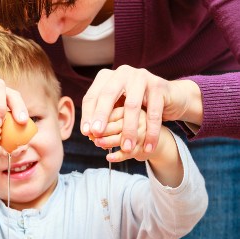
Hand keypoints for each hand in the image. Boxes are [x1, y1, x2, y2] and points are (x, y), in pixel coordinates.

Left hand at [80, 65, 201, 152]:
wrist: (170, 97)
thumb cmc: (136, 105)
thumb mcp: (117, 107)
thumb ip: (103, 116)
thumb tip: (88, 132)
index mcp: (107, 77)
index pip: (92, 96)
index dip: (88, 115)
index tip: (86, 133)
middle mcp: (123, 73)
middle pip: (107, 95)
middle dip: (101, 116)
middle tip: (97, 134)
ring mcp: (142, 77)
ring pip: (131, 105)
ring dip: (128, 129)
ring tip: (126, 147)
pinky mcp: (159, 85)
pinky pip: (153, 112)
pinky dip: (151, 132)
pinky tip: (148, 147)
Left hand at [90, 107, 155, 162]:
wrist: (153, 138)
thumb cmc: (129, 125)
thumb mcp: (119, 117)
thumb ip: (106, 119)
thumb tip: (87, 128)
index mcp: (131, 105)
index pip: (113, 112)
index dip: (99, 121)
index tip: (89, 127)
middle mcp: (139, 116)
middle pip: (119, 124)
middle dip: (104, 131)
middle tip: (93, 136)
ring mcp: (143, 131)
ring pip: (125, 137)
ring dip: (109, 141)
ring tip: (98, 143)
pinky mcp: (146, 145)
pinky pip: (131, 151)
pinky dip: (118, 156)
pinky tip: (109, 157)